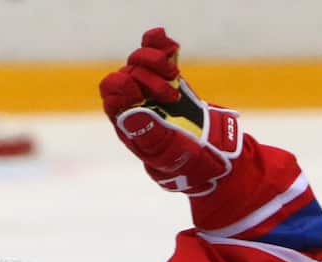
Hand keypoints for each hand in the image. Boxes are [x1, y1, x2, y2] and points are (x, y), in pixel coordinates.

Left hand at [99, 28, 241, 195]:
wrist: (210, 150)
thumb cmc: (186, 158)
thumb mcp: (169, 152)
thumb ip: (149, 134)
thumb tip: (128, 113)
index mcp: (126, 121)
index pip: (111, 93)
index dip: (124, 89)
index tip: (143, 96)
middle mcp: (133, 100)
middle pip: (125, 73)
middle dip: (148, 79)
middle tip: (172, 97)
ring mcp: (149, 86)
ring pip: (138, 59)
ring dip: (156, 61)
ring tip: (174, 77)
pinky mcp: (166, 75)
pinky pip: (155, 51)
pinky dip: (159, 44)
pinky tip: (171, 46)